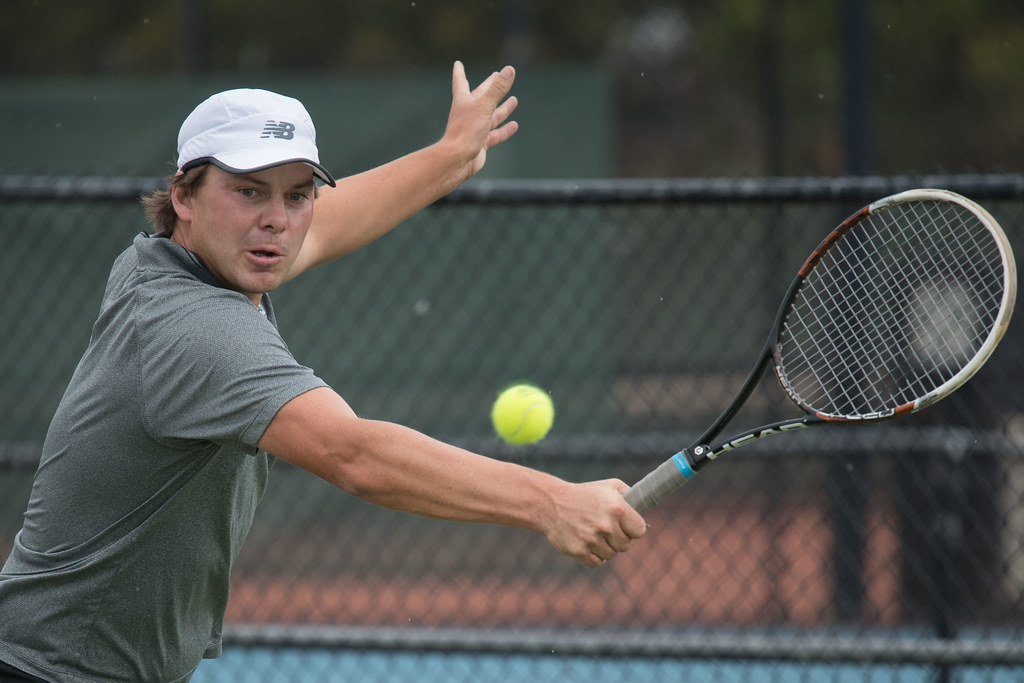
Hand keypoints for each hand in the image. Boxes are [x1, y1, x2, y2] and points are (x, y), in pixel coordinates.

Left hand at [444, 61, 519, 179]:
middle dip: (489, 86)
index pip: (460, 82)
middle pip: (480, 96)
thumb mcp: (484, 106)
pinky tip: (514, 125)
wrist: (458, 159)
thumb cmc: (466, 130)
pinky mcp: (480, 143)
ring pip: (491, 116)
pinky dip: (504, 130)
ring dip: (502, 108)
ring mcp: (474, 129)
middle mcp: (468, 113)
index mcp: (463, 101)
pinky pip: (495, 134)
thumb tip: (509, 70)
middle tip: (496, 76)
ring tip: (514, 100)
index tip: (457, 63)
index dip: (459, 72)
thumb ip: (498, 89)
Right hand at [543, 479, 646, 567]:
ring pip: (611, 554)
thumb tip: (644, 507)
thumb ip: (630, 495)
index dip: (633, 529)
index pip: (640, 530)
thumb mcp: (608, 486)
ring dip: (605, 547)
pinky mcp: (579, 551)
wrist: (550, 503)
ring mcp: (592, 540)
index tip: (625, 525)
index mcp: (617, 508)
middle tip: (605, 528)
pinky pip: (597, 563)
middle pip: (626, 545)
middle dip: (618, 538)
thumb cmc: (583, 494)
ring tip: (593, 533)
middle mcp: (606, 525)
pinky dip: (593, 556)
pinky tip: (586, 543)